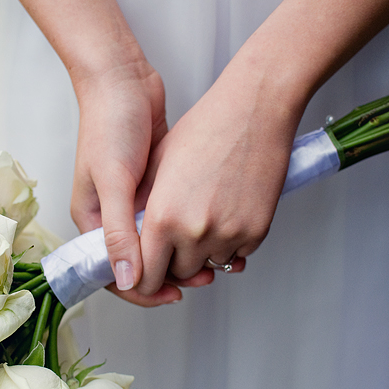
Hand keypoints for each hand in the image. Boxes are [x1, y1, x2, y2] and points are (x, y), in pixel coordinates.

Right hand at [71, 58, 212, 306]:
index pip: (114, 273)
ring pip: (162, 244)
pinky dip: (190, 230)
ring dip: (185, 254)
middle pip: (142, 262)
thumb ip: (120, 232)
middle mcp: (113, 217)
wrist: (124, 80)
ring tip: (216, 258)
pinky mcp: (156, 187)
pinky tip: (212, 233)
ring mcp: (135, 203)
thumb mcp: (113, 180)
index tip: (175, 294)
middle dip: (172, 274)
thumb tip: (127, 280)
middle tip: (207, 275)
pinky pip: (173, 220)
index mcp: (93, 222)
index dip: (144, 290)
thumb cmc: (109, 124)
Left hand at [135, 56, 300, 295]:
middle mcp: (194, 232)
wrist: (253, 110)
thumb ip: (141, 214)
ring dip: (204, 252)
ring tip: (204, 216)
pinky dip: (230, 242)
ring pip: (209, 267)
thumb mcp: (157, 168)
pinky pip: (237, 255)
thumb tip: (131, 247)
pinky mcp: (256, 231)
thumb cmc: (203, 130)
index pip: (145, 274)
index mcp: (162, 217)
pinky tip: (227, 211)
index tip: (147, 274)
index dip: (144, 278)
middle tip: (177, 236)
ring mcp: (228, 234)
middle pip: (177, 273)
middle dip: (174, 261)